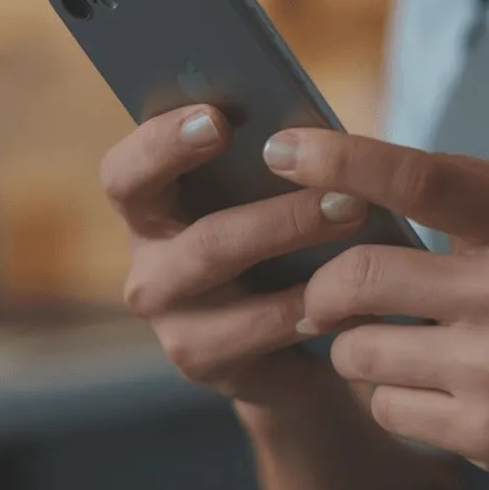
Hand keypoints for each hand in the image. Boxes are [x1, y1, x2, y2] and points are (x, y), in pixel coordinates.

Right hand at [100, 106, 372, 408]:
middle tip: (345, 193)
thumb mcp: (268, 196)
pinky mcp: (215, 370)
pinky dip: (320, 309)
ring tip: (362, 227)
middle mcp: (151, 273)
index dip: (162, 144)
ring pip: (242, 301)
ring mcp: (177, 329)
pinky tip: (362, 292)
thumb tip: (310, 129)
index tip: (218, 119)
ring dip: (306, 259)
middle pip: (203, 243)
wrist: (292, 344)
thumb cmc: (280, 241)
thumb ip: (269, 163)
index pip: (126, 175)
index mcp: (149, 213)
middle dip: (281, 217)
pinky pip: (270, 337)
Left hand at [264, 129, 488, 481]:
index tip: (282, 148)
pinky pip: (387, 410)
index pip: (417, 179)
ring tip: (393, 335)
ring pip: (357, 352)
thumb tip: (358, 170)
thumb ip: (468, 184)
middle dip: (324, 281)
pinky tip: (432, 381)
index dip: (339, 159)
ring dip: (354, 341)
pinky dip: (390, 392)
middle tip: (327, 284)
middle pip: (358, 277)